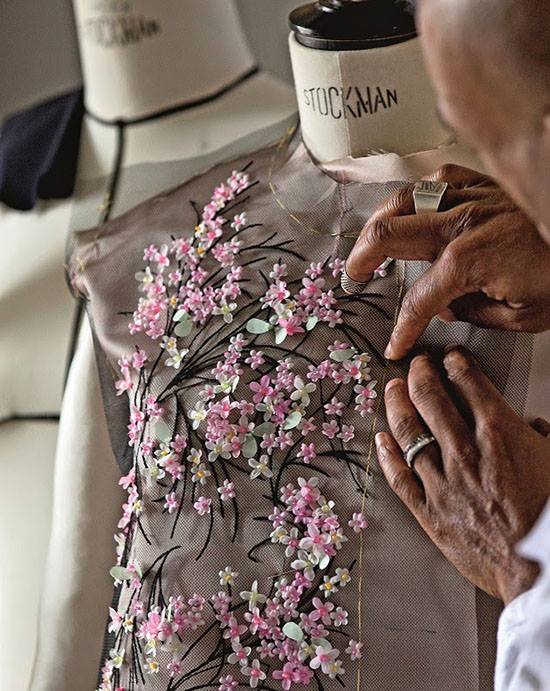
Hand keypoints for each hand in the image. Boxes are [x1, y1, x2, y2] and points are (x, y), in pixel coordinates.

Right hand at [346, 165, 549, 359]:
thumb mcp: (522, 315)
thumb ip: (472, 312)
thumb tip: (445, 306)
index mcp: (466, 261)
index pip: (417, 300)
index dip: (402, 327)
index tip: (396, 343)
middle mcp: (460, 225)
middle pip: (389, 234)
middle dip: (363, 258)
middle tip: (355, 275)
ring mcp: (472, 199)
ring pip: (405, 199)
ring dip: (380, 220)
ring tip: (371, 237)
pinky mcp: (486, 184)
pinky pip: (438, 179)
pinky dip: (418, 192)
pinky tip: (415, 204)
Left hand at [375, 346, 549, 604]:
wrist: (540, 569)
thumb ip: (541, 439)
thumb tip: (534, 427)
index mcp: (499, 433)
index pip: (468, 381)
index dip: (455, 362)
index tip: (449, 357)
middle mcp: (464, 450)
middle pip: (429, 397)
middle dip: (419, 373)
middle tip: (416, 364)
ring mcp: (442, 480)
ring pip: (407, 431)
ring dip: (397, 404)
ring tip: (393, 389)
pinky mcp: (428, 509)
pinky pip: (398, 476)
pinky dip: (387, 454)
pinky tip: (380, 439)